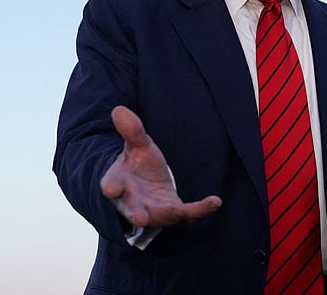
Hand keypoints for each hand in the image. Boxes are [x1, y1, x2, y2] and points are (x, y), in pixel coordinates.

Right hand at [100, 105, 221, 227]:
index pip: (112, 183)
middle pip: (132, 208)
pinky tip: (215, 201)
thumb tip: (119, 109)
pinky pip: (188, 213)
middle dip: (136, 212)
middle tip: (140, 217)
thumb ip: (131, 131)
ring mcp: (153, 209)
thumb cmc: (137, 165)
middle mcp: (132, 201)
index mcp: (119, 182)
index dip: (112, 186)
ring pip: (158, 216)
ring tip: (177, 212)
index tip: (111, 188)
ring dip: (167, 214)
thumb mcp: (137, 146)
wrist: (148, 185)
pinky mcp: (173, 211)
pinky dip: (201, 209)